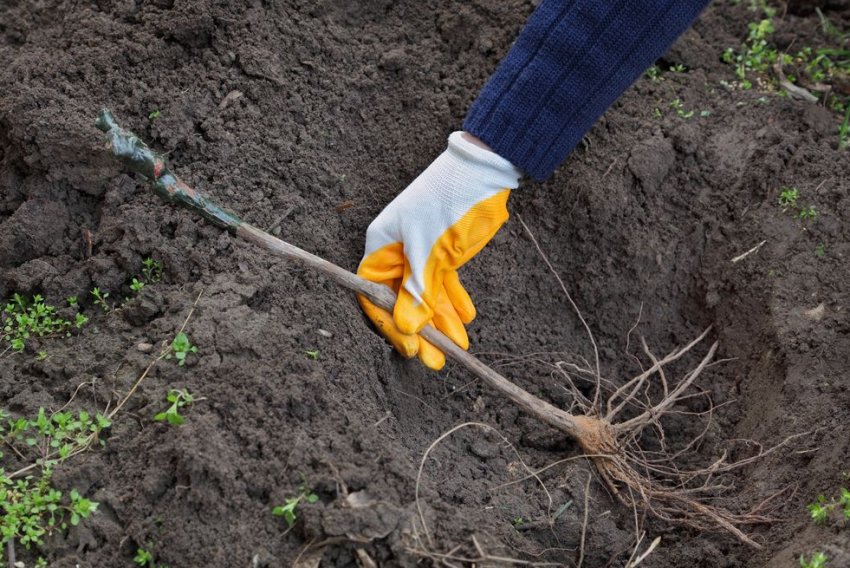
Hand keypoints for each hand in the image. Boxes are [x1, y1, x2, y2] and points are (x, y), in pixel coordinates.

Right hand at [357, 132, 520, 369]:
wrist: (485, 169)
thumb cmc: (450, 201)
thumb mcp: (433, 251)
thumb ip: (419, 292)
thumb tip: (407, 329)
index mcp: (382, 245)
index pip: (375, 294)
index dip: (390, 324)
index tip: (412, 347)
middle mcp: (397, 250)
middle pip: (402, 300)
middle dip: (421, 331)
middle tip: (437, 361)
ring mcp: (421, 251)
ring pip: (426, 295)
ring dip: (442, 321)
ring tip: (459, 347)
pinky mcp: (443, 251)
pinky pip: (443, 283)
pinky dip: (453, 300)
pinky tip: (466, 319)